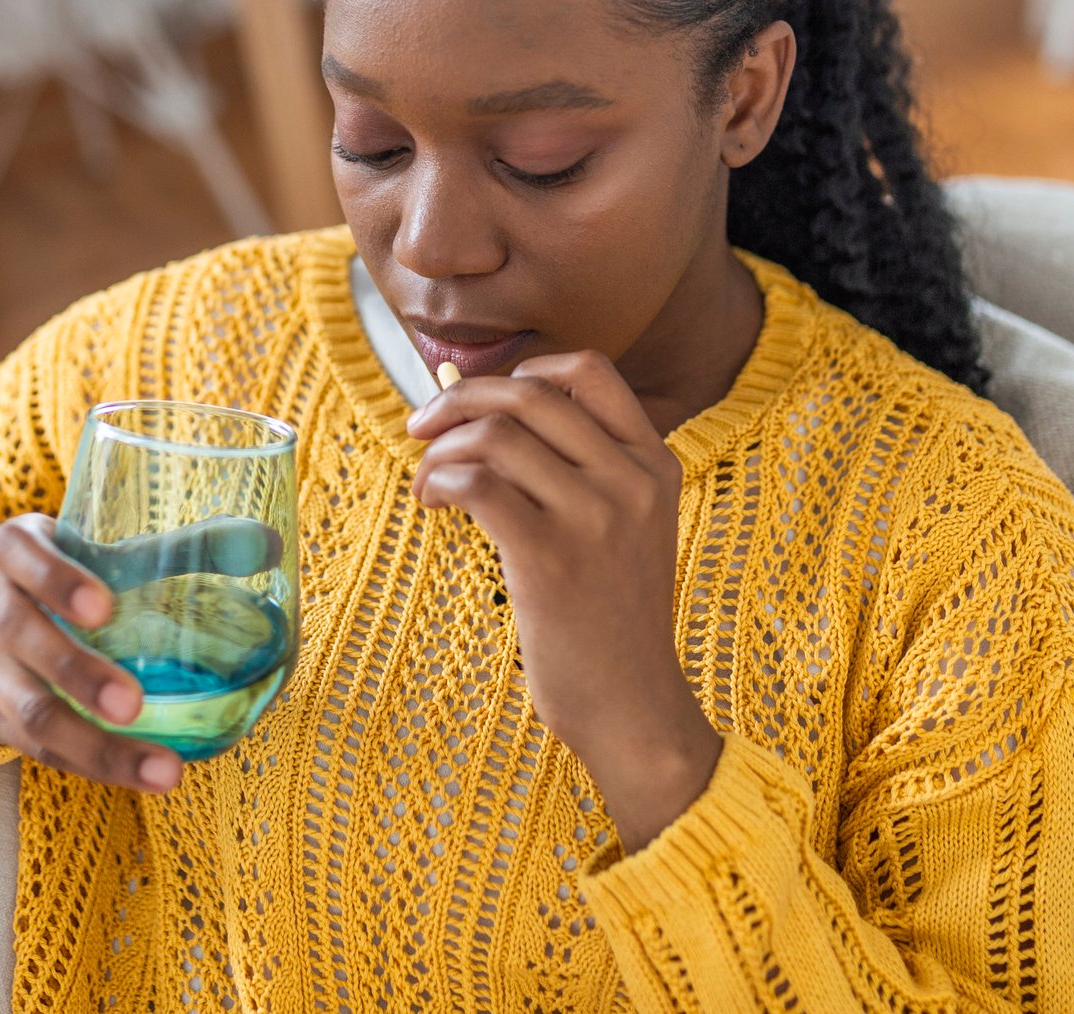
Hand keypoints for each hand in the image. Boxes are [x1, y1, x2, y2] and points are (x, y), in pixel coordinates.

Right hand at [0, 513, 184, 794]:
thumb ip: (185, 548)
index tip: (104, 606)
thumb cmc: (69, 578)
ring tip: (161, 770)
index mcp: (12, 550)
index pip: (19, 553)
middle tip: (132, 704)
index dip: (55, 579)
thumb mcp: (108, 552)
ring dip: (94, 746)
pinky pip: (36, 750)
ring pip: (27, 712)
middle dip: (76, 674)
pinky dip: (89, 764)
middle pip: (19, 637)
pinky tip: (139, 777)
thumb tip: (270, 544)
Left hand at [406, 351, 722, 851]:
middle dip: (457, 400)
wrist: (634, 706)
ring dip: (440, 451)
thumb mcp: (627, 529)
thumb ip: (583, 472)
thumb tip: (486, 415)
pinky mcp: (551, 557)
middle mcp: (631, 479)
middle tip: (420, 428)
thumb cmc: (611, 620)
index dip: (523, 368)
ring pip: (494, 435)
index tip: (481, 399)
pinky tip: (433, 504)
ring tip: (427, 485)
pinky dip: (440, 482)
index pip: (590, 371)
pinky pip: (477, 484)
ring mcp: (595, 516)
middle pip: (528, 394)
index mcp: (653, 463)